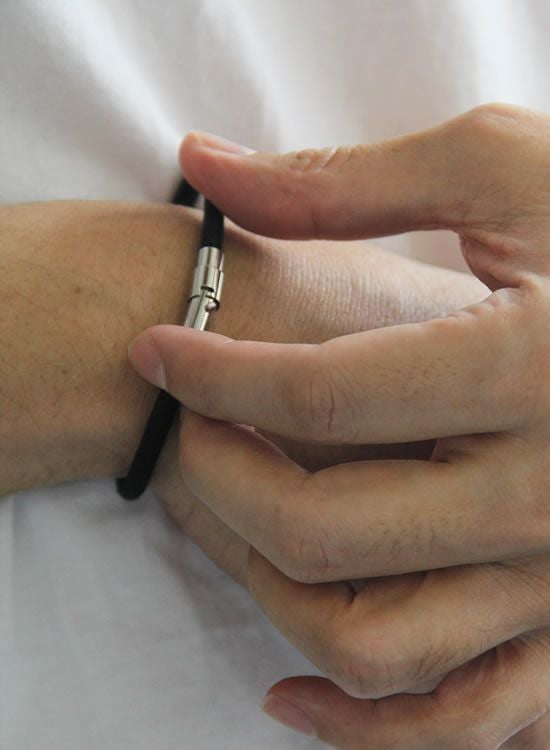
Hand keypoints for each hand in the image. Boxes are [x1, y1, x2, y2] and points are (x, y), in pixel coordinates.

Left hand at [129, 104, 549, 747]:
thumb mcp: (502, 169)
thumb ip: (346, 182)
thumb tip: (202, 161)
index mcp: (534, 371)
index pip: (322, 399)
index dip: (213, 374)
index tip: (157, 351)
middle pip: (328, 533)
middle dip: (222, 478)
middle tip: (192, 423)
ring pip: (378, 647)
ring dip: (270, 592)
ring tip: (226, 523)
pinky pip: (463, 718)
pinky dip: (365, 726)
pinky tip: (287, 689)